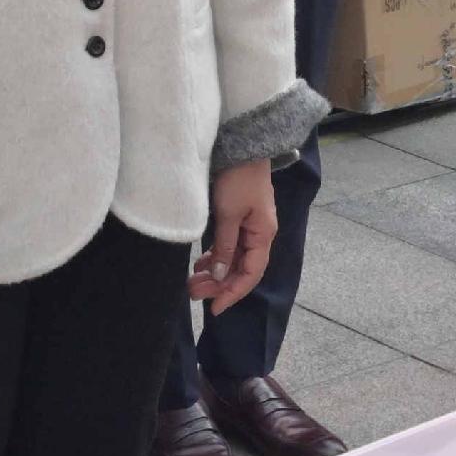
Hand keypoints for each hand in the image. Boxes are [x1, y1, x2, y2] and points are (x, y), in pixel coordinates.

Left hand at [195, 160, 277, 312]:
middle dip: (218, 284)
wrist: (241, 146)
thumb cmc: (237, 179)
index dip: (232, 293)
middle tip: (192, 294)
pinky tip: (201, 263)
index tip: (213, 309)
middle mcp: (259, 234)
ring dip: (215, 272)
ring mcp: (249, 226)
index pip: (250, 274)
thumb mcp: (229, 214)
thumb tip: (221, 275)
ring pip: (233, 258)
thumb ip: (225, 246)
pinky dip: (215, 256)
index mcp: (263, 235)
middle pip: (241, 268)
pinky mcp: (239, 218)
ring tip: (192, 282)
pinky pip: (228, 245)